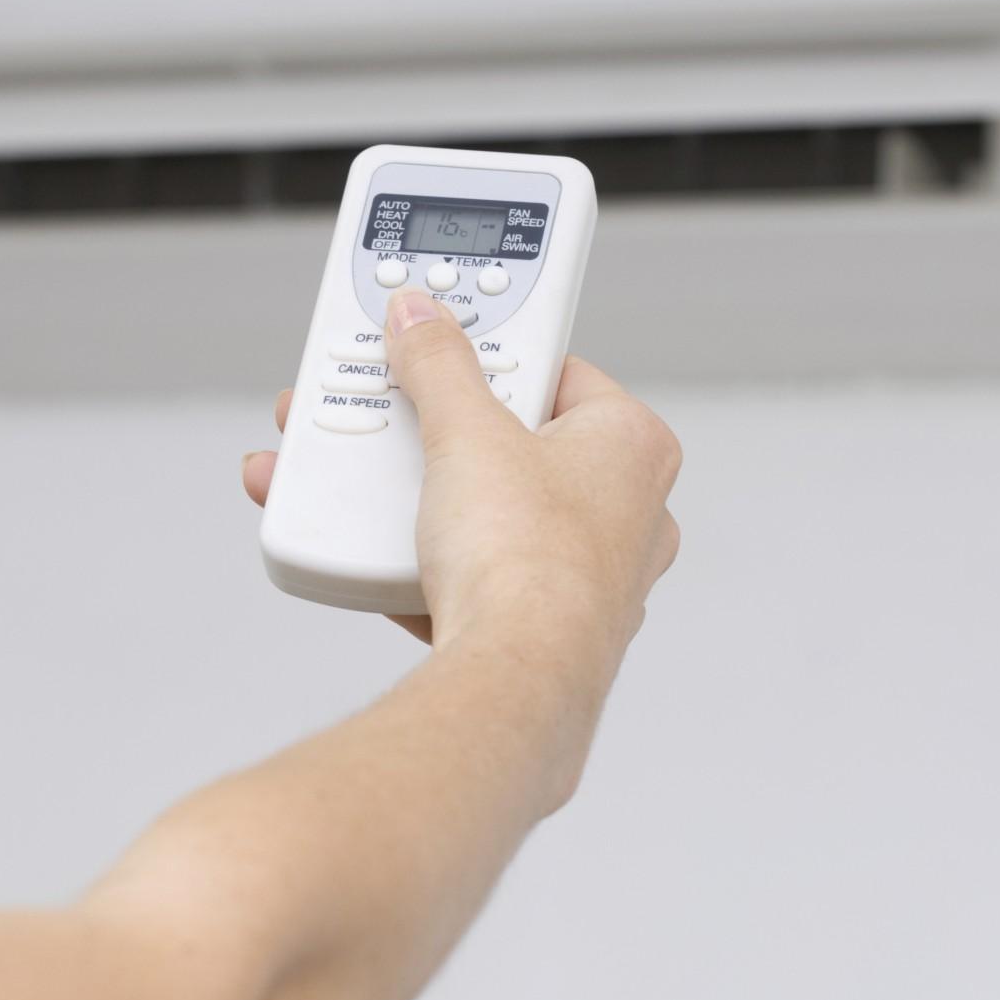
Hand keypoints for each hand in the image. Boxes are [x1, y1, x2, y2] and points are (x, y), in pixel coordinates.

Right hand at [243, 289, 680, 670]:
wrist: (512, 680)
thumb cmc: (525, 562)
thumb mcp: (465, 433)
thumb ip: (437, 364)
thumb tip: (423, 319)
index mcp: (632, 446)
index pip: (555, 371)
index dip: (489, 361)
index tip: (439, 357)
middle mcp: (628, 512)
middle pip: (516, 446)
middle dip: (439, 437)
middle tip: (393, 422)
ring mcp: (590, 576)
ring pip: (495, 516)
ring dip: (425, 501)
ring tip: (367, 488)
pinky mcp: (545, 626)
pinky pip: (477, 578)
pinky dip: (425, 565)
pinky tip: (374, 557)